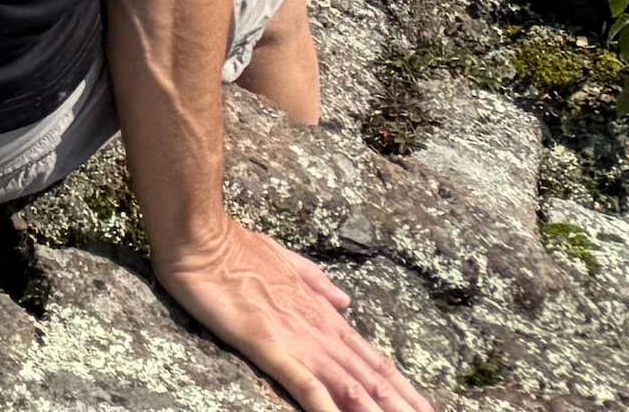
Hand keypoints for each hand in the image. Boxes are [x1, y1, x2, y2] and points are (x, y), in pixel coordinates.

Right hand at [145, 219, 429, 411]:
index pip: (373, 359)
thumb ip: (317, 283)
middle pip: (373, 380)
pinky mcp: (269, 345)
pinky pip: (305, 385)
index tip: (426, 408)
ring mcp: (297, 339)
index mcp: (323, 313)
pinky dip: (326, 408)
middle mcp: (319, 330)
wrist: (202, 234)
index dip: (403, 388)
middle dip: (402, 407)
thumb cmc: (236, 246)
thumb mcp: (286, 261)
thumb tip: (346, 302)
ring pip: (351, 387)